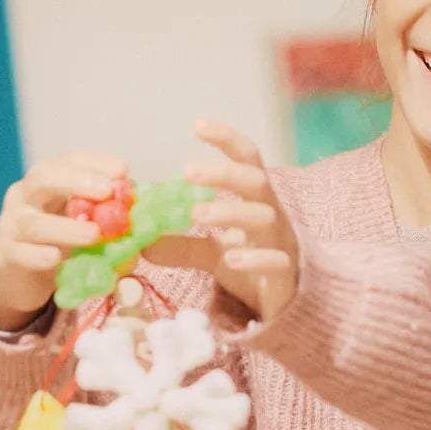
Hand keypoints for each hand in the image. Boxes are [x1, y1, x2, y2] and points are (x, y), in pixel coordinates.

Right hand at [0, 152, 129, 330]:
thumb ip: (105, 215)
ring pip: (33, 222)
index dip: (95, 162)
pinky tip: (57, 259)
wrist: (20, 279)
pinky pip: (22, 253)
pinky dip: (41, 255)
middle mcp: (23, 197)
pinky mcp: (7, 257)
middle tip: (107, 191)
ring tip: (94, 234)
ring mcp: (11, 227)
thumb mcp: (81, 222)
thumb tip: (140, 212)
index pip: (67, 161)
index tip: (123, 170)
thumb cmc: (57, 243)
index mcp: (45, 182)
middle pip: (42, 178)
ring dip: (66, 227)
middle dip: (76, 181)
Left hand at [181, 120, 298, 320]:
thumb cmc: (254, 266)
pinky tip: (233, 259)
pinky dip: (255, 258)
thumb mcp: (213, 254)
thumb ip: (183, 245)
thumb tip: (142, 242)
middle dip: (224, 173)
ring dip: (231, 212)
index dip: (227, 138)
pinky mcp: (286, 274)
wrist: (289, 304)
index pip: (246, 159)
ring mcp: (281, 243)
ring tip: (198, 214)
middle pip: (255, 182)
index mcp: (255, 200)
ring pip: (264, 218)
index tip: (198, 125)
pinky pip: (275, 261)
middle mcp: (272, 215)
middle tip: (187, 170)